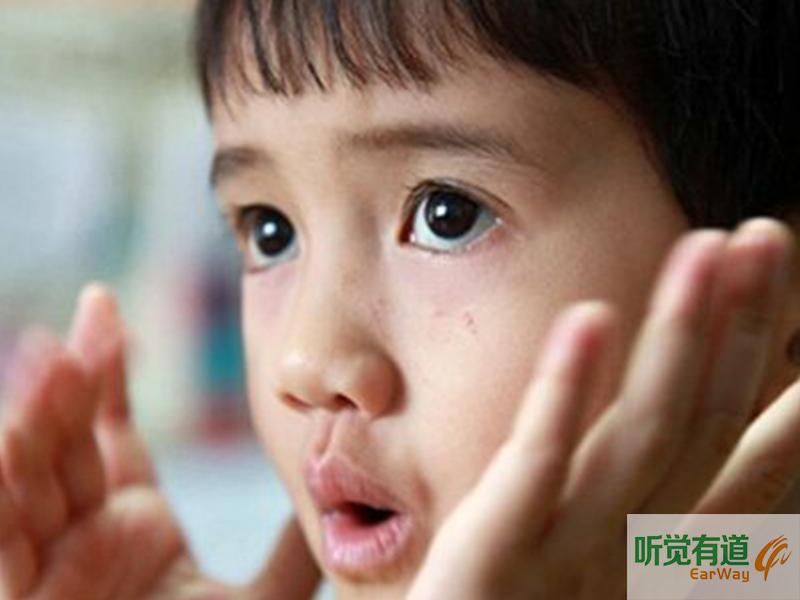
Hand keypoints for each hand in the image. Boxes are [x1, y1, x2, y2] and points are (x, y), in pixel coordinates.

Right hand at [0, 284, 320, 599]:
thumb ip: (291, 555)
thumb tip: (327, 500)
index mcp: (130, 526)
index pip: (108, 430)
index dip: (104, 371)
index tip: (103, 307)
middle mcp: (80, 535)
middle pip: (65, 440)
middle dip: (69, 381)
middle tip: (85, 324)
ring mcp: (44, 563)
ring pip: (28, 474)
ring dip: (34, 416)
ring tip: (50, 359)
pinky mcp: (18, 591)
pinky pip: (0, 533)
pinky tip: (7, 433)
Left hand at [407, 217, 799, 599]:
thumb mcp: (580, 578)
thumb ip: (612, 522)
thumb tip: (638, 452)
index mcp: (654, 562)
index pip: (737, 461)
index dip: (777, 393)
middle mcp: (631, 558)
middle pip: (698, 424)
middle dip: (739, 330)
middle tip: (765, 237)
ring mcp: (569, 560)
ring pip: (640, 435)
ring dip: (680, 337)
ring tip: (711, 246)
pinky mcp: (496, 564)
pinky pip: (534, 469)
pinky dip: (564, 394)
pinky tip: (590, 317)